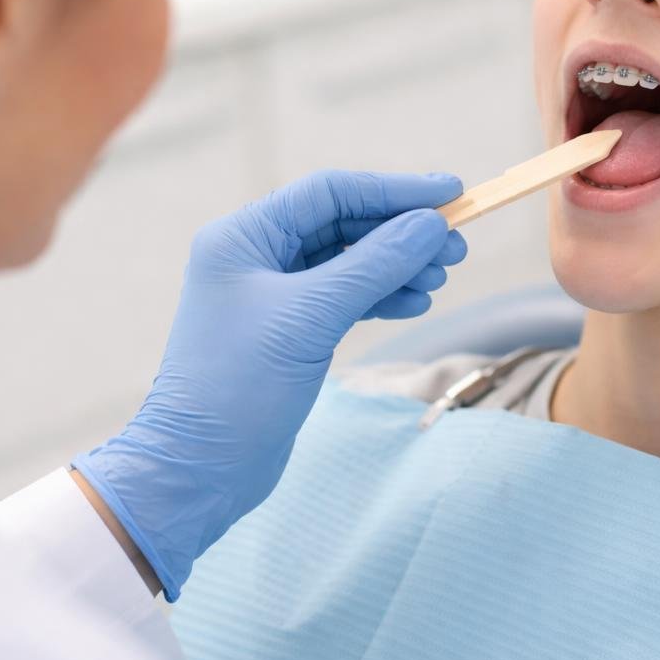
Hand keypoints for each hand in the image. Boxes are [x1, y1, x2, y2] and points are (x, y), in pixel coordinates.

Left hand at [71, 169, 465, 598]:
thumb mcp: (311, 317)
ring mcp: (273, 295)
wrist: (201, 469)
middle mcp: (256, 256)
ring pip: (349, 262)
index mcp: (245, 236)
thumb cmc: (239, 385)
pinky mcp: (290, 332)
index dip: (394, 189)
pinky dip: (383, 296)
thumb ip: (374, 264)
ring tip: (442, 277)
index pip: (330, 193)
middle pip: (344, 224)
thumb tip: (432, 223)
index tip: (452, 192)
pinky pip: (346, 297)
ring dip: (398, 265)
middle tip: (457, 245)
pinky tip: (416, 302)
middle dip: (402, 232)